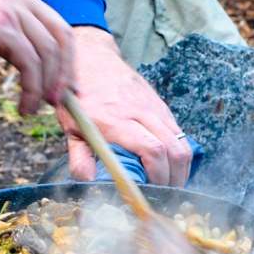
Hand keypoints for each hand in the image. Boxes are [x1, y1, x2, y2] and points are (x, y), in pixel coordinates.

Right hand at [0, 0, 74, 115]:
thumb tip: (26, 57)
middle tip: (57, 102)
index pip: (54, 24)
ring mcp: (6, 7)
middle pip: (59, 37)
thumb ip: (3, 29)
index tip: (61, 85)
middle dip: (62, 75)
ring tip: (33, 108)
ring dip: (45, 87)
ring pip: (46, 53)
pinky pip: (29, 64)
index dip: (64, 58)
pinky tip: (21, 106)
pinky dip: (30, 90)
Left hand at [58, 27, 191, 186]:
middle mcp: (140, 112)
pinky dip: (178, 153)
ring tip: (169, 184)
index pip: (152, 150)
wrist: (90, 58)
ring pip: (182, 142)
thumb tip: (88, 182)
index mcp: (116, 120)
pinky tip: (168, 166)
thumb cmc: (78, 96)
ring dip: (181, 168)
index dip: (158, 176)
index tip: (151, 192)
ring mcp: (154, 107)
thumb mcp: (70, 128)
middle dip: (175, 178)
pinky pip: (178, 133)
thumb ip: (79, 157)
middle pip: (175, 149)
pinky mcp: (160, 105)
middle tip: (164, 195)